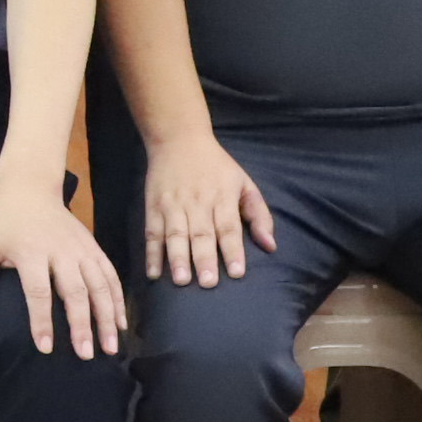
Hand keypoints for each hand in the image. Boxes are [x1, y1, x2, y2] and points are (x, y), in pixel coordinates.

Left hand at [0, 186, 127, 359]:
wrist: (30, 188)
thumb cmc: (2, 223)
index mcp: (31, 252)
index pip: (38, 291)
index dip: (42, 320)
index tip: (46, 348)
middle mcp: (61, 251)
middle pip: (75, 291)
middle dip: (82, 324)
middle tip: (86, 354)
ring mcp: (81, 248)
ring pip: (100, 285)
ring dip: (107, 317)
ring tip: (111, 347)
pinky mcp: (93, 247)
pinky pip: (110, 275)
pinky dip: (118, 299)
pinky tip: (121, 323)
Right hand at [141, 132, 277, 288]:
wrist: (178, 138)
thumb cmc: (217, 166)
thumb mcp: (244, 183)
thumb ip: (259, 215)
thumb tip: (270, 246)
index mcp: (222, 197)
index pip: (229, 227)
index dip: (233, 250)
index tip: (237, 272)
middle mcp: (197, 202)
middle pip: (201, 233)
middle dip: (204, 259)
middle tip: (208, 283)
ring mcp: (173, 205)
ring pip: (175, 234)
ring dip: (177, 258)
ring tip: (181, 280)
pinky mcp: (153, 206)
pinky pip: (152, 233)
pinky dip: (151, 254)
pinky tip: (153, 273)